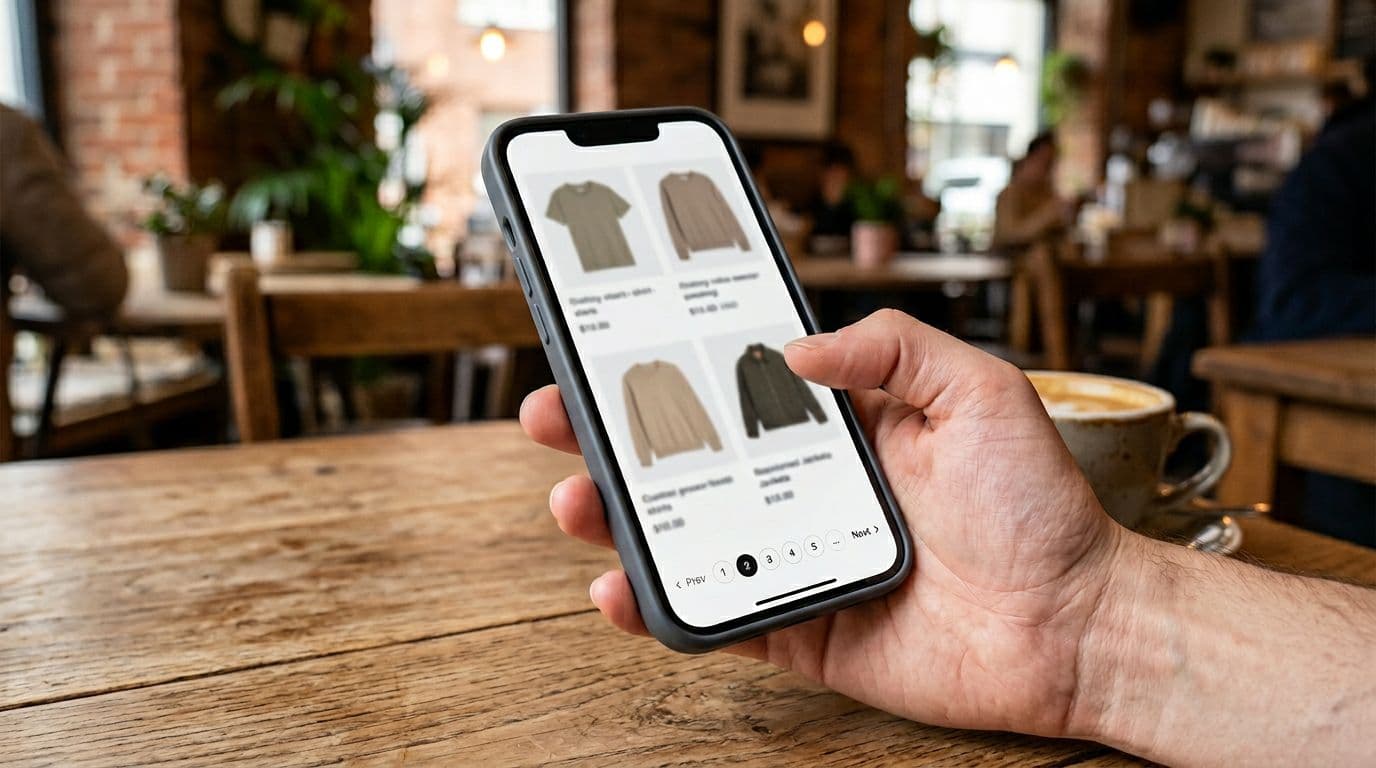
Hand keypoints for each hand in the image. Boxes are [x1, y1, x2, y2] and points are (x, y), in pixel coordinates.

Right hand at [521, 310, 1122, 737]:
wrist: (1075, 626)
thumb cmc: (1039, 507)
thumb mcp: (981, 391)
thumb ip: (894, 348)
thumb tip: (792, 348)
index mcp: (840, 427)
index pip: (735, 386)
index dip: (670, 365)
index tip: (612, 340)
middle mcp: (807, 487)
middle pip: (688, 458)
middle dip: (613, 435)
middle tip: (558, 414)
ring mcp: (795, 556)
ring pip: (684, 534)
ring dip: (617, 516)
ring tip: (575, 495)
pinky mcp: (798, 625)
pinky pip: (714, 616)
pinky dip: (657, 606)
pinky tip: (620, 586)